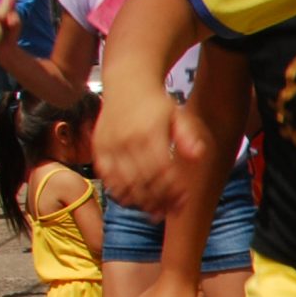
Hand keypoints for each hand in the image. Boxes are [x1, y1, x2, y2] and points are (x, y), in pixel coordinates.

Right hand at [95, 101, 211, 218]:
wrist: (127, 84)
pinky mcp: (98, 148)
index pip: (161, 170)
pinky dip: (118, 191)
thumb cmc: (157, 104)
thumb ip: (188, 136)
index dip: (172, 190)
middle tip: (170, 212)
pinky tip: (132, 200)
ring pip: (123, 182)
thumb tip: (197, 156)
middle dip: (158, 200)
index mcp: (149, 133)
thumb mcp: (179, 115)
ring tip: (154, 211)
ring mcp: (109, 145)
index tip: (183, 202)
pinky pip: (106, 176)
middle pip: (142, 180)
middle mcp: (126, 141)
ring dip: (139, 201)